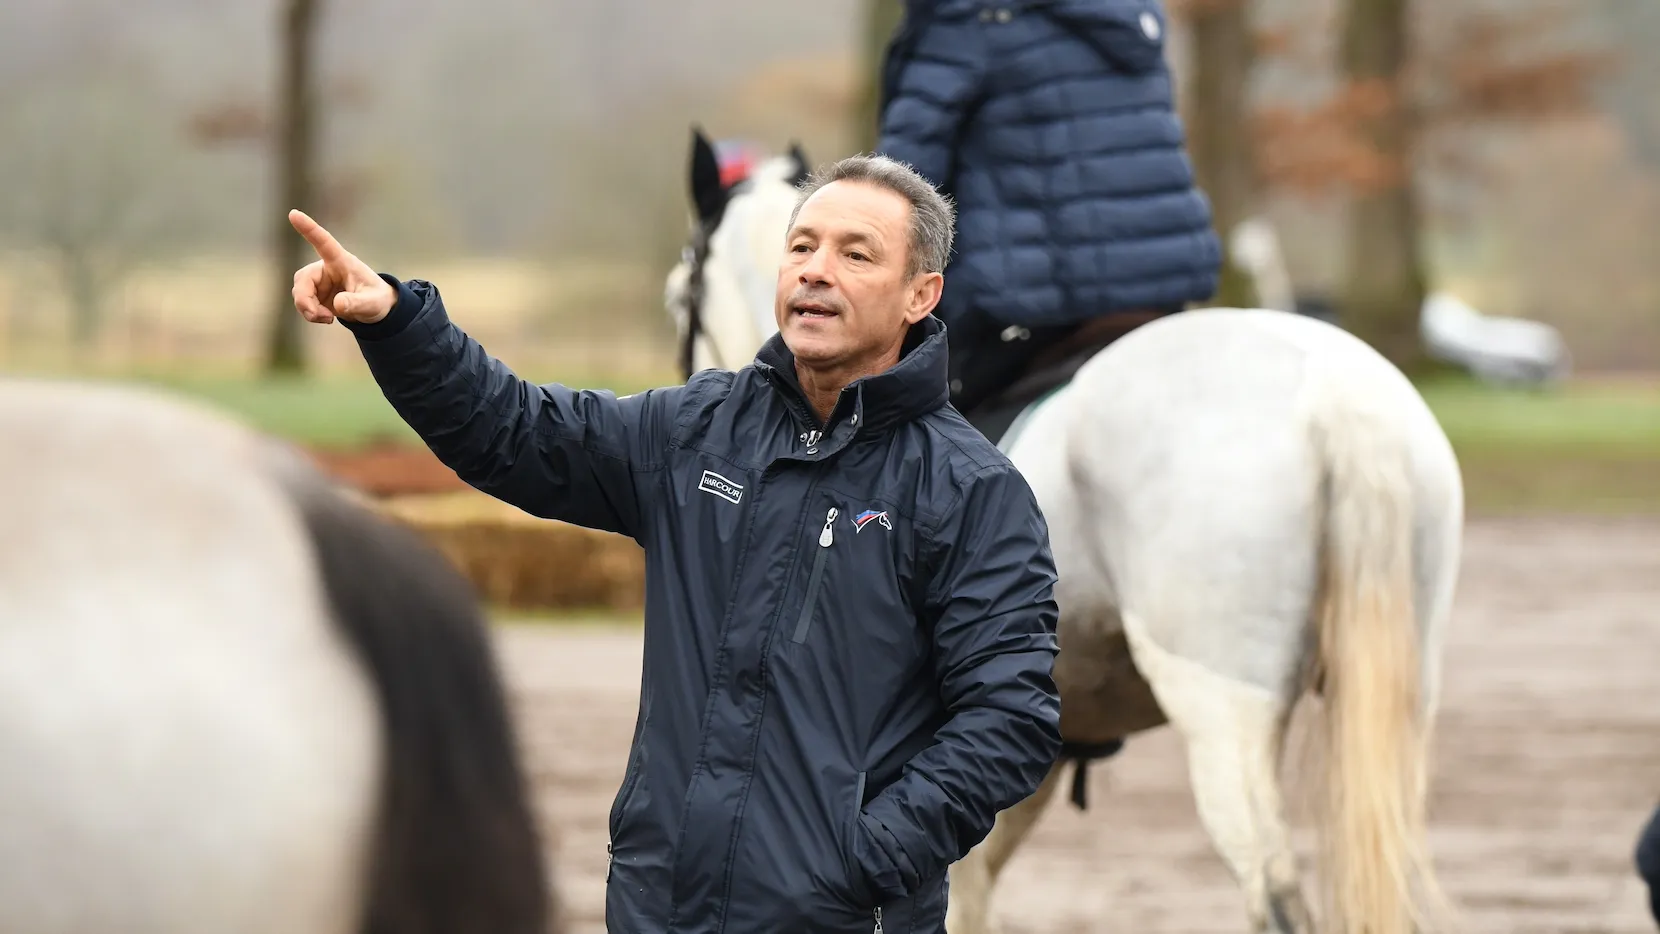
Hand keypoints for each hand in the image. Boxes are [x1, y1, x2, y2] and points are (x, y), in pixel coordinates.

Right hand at [288, 209, 396, 324]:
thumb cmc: (377, 298)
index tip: (293, 214)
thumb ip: (357, 303)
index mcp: (341, 261)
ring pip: (300, 292)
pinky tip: (327, 318)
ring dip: (308, 309)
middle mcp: (326, 268)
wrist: (375, 309)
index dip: (309, 228)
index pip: (323, 242)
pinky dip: (311, 313)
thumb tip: (337, 305)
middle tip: (318, 316)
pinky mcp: (315, 294)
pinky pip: (303, 303)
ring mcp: (319, 281)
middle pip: (303, 279)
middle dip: (305, 300)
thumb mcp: (372, 303)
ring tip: (327, 319)